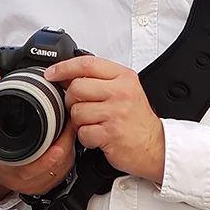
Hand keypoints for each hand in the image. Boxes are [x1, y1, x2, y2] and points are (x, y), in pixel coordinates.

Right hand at [0, 69, 76, 201]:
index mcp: (11, 167)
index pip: (33, 168)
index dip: (48, 158)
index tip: (58, 145)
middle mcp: (25, 179)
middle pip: (53, 168)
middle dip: (65, 146)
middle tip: (71, 125)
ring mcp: (36, 184)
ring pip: (61, 171)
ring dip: (68, 151)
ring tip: (72, 129)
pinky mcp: (45, 184)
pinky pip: (62, 174)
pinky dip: (67, 158)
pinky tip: (68, 142)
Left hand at [46, 56, 164, 184]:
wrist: (156, 145)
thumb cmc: (138, 119)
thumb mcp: (126, 89)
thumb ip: (101, 79)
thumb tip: (68, 75)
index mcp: (124, 77)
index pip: (87, 64)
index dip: (64, 67)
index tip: (52, 73)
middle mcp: (121, 92)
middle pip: (77, 88)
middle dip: (71, 99)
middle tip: (79, 106)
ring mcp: (116, 113)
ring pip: (77, 112)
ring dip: (79, 121)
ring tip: (92, 122)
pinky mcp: (111, 134)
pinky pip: (82, 133)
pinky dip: (85, 137)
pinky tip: (97, 135)